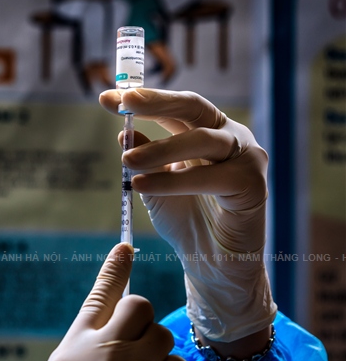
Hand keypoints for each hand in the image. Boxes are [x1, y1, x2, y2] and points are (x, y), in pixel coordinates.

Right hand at [26, 243, 188, 360]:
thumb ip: (86, 347)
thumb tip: (116, 319)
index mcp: (70, 349)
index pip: (98, 296)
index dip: (114, 269)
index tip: (127, 245)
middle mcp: (99, 353)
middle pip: (139, 307)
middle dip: (141, 321)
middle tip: (134, 351)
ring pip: (162, 335)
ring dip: (155, 354)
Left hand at [99, 89, 276, 343]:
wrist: (212, 264)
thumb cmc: (186, 221)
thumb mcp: (154, 185)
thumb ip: (144, 159)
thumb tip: (124, 131)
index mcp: (207, 130)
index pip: (174, 107)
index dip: (142, 99)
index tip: (106, 97)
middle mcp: (230, 137)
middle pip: (194, 107)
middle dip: (156, 102)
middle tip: (123, 102)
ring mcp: (246, 157)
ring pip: (201, 140)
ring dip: (160, 149)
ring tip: (126, 160)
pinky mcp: (253, 185)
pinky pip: (210, 178)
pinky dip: (172, 181)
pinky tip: (141, 187)